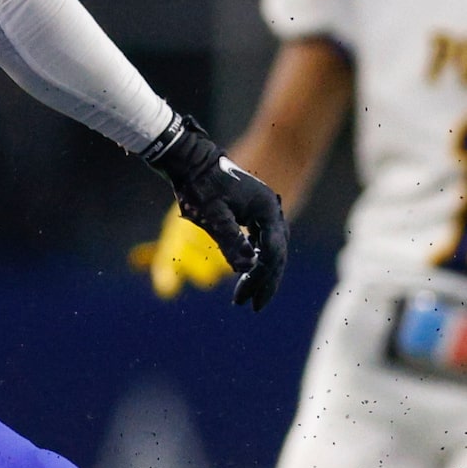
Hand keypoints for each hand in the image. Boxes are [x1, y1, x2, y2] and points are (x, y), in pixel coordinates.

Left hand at [143, 116, 287, 310]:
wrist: (191, 161)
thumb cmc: (199, 185)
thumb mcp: (212, 214)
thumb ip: (229, 240)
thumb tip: (245, 269)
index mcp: (267, 210)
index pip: (273, 253)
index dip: (262, 280)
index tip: (248, 301)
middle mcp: (271, 211)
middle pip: (275, 254)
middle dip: (264, 281)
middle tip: (250, 306)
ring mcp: (263, 211)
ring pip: (269, 249)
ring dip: (260, 272)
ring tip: (245, 295)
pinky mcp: (253, 212)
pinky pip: (260, 240)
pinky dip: (254, 257)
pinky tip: (245, 271)